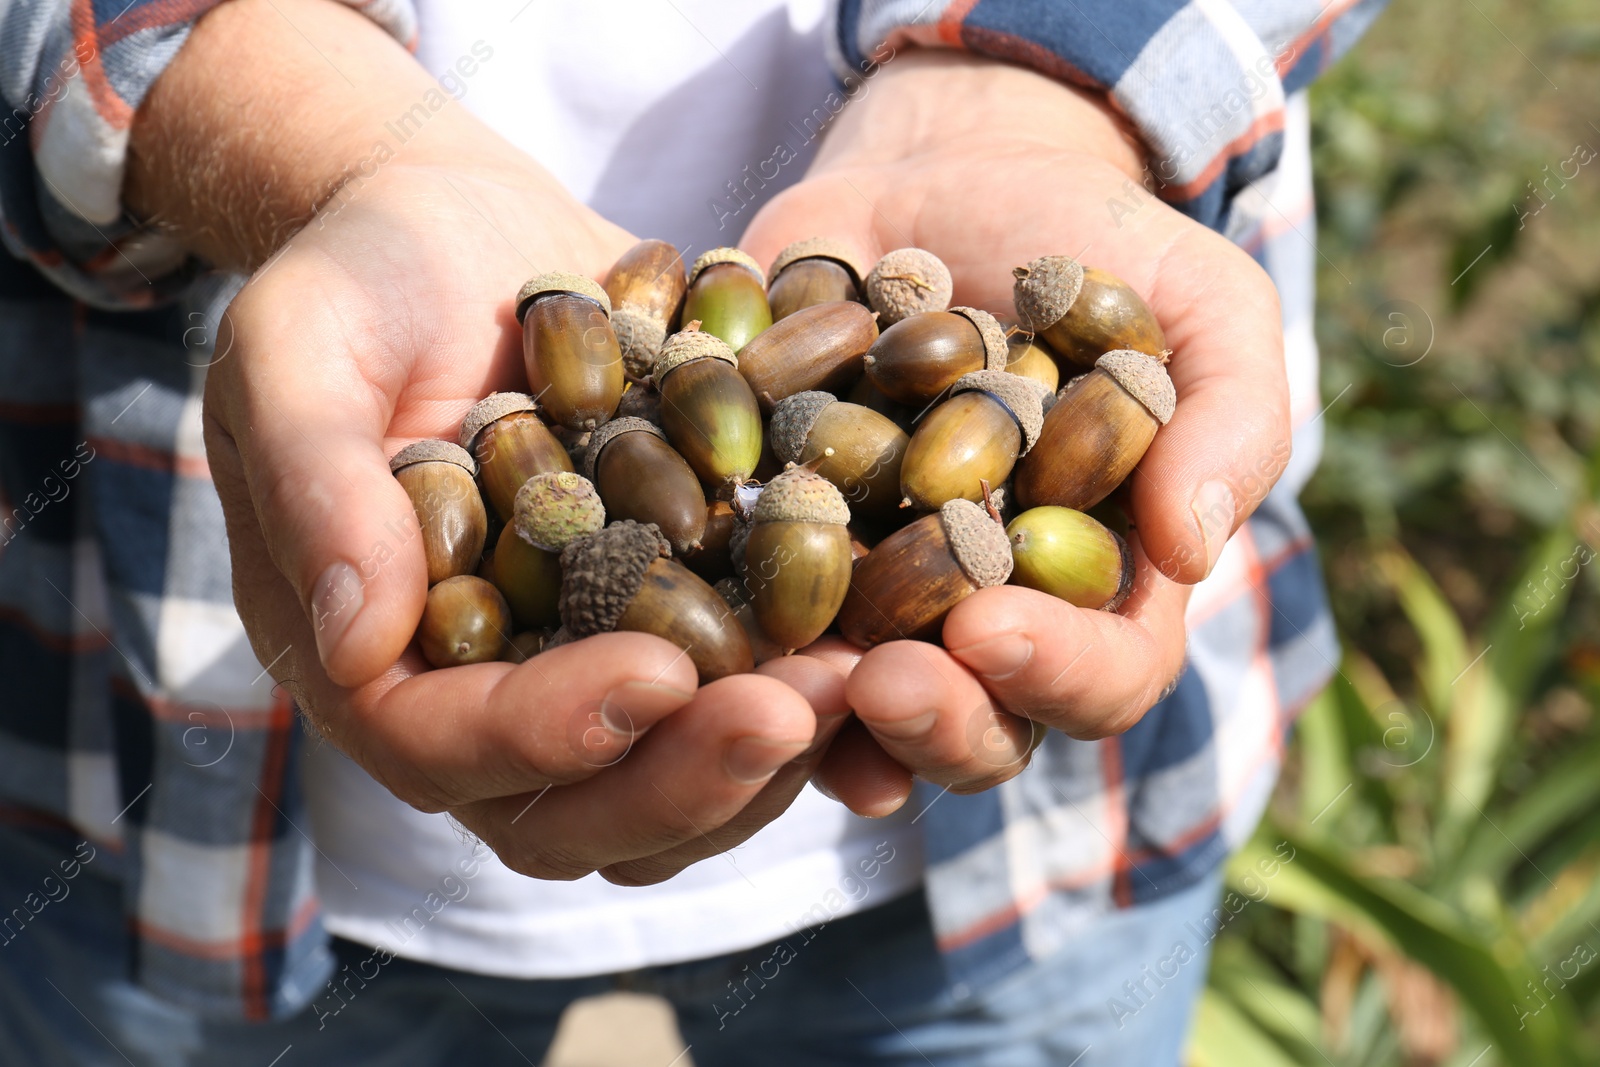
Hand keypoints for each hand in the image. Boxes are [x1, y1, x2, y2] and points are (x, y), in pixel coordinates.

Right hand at [135, 0, 835, 882]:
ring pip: (678, 785)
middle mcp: (488, 694)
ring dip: (773, 756)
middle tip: (792, 709)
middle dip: (687, 775)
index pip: (446, 747)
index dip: (548, 733)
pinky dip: (823, 699)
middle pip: (578, 811)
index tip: (656, 678)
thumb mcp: (297, 355)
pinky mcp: (679, 623)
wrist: (462, 233)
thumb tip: (360, 643)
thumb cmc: (359, 280)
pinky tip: (902, 649)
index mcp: (376, 660)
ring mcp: (589, 670)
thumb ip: (319, 488)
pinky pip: (746, 699)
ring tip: (865, 679)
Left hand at [742, 51, 1289, 801]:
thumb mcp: (1197, 305)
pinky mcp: (769, 561)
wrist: (941, 184)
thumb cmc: (1092, 250)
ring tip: (777, 684)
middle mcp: (981, 627)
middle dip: (932, 719)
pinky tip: (671, 622)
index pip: (1104, 676)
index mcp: (1100, 593)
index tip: (995, 628)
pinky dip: (709, 632)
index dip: (1057, 672)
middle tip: (884, 682)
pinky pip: (737, 622)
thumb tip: (1193, 545)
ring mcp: (868, 605)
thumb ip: (1228, 415)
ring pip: (847, 710)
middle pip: (972, 727)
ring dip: (815, 716)